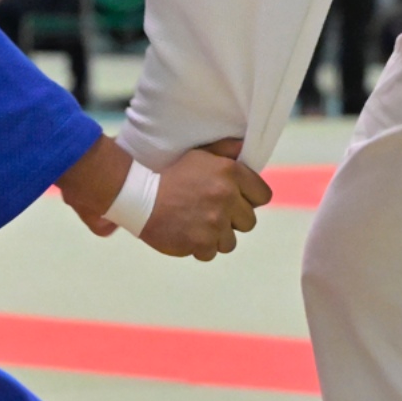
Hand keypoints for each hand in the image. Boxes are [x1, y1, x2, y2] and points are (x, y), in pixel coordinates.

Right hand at [140, 138, 272, 261]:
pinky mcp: (202, 242)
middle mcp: (227, 196)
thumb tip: (246, 147)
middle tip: (212, 214)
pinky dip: (200, 247)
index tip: (235, 201)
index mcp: (230, 173)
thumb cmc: (171, 174)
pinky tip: (187, 234)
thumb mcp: (199, 154)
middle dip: (233, 220)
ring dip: (217, 237)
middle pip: (249, 222)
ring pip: (231, 241)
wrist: (139, 195)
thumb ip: (226, 150)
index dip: (249, 200)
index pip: (263, 195)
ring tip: (198, 225)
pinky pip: (211, 253)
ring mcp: (215, 222)